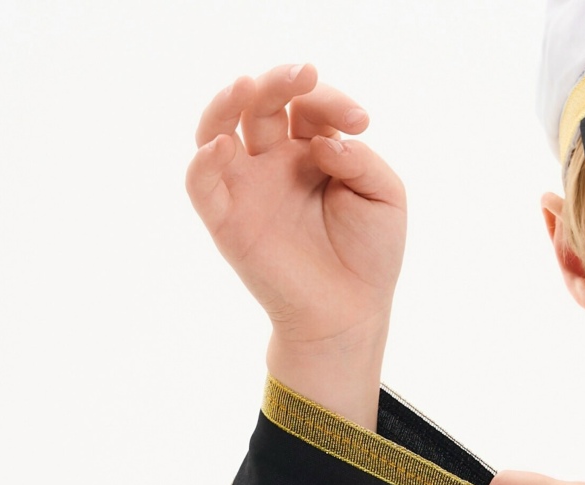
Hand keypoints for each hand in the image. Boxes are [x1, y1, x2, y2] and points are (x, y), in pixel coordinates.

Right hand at [185, 64, 406, 427]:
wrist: (349, 313)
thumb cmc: (370, 256)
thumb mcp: (384, 196)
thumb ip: (359, 160)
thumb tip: (319, 141)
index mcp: (313, 153)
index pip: (308, 106)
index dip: (330, 100)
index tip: (361, 121)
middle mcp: (276, 165)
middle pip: (261, 104)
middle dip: (280, 81)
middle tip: (305, 72)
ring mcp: (248, 190)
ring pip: (218, 129)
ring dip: (226, 103)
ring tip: (246, 85)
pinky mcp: (226, 221)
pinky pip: (201, 184)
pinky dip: (202, 162)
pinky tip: (221, 145)